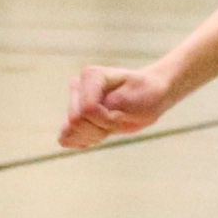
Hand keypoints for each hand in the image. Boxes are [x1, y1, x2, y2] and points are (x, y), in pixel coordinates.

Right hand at [59, 64, 173, 148]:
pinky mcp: (76, 117)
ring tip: (109, 126)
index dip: (106, 119)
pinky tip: (99, 134)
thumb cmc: (145, 94)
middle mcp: (79, 86)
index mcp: (91, 75)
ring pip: (69, 132)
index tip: (123, 113)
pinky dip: (83, 141)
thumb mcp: (133, 100)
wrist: (150, 97)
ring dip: (93, 136)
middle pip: (75, 122)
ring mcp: (75, 102)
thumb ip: (105, 105)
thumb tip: (74, 108)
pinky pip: (66, 138)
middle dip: (100, 128)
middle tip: (118, 119)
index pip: (87, 110)